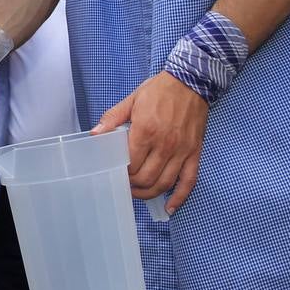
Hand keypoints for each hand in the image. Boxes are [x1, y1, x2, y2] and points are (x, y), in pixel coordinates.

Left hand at [95, 71, 209, 212]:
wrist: (191, 81)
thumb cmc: (159, 90)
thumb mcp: (132, 99)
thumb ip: (112, 118)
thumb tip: (95, 135)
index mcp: (146, 131)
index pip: (130, 164)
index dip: (121, 172)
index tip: (116, 171)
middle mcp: (164, 144)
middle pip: (146, 178)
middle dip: (132, 186)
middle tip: (125, 183)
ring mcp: (181, 151)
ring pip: (164, 183)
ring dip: (149, 194)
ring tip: (139, 192)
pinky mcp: (194, 153)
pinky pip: (189, 181)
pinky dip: (179, 197)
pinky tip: (170, 207)